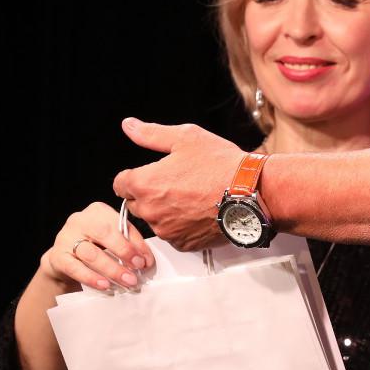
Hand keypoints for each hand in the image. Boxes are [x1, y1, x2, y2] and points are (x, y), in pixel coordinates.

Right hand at [35, 201, 153, 293]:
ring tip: (127, 281)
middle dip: (124, 252)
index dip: (136, 243)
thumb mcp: (110, 240)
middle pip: (104, 234)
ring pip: (91, 253)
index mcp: (98, 211)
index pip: (120, 224)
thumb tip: (146, 260)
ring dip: (112, 269)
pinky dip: (92, 278)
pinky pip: (75, 268)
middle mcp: (80, 220)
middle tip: (138, 269)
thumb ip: (127, 244)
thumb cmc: (93, 247)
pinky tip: (105, 285)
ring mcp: (66, 237)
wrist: (63, 260)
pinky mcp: (58, 256)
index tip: (147, 261)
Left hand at [113, 118, 240, 250]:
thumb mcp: (185, 138)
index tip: (150, 174)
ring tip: (189, 197)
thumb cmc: (220, 164)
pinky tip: (197, 211)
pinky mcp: (183, 244)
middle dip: (147, 194)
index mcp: (145, 183)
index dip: (133, 177)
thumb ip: (150, 134)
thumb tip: (128, 126)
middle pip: (134, 203)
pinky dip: (179, 225)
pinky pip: (172, 234)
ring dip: (163, 211)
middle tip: (174, 183)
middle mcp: (151, 211)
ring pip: (154, 220)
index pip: (120, 184)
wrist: (250, 193)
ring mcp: (166, 230)